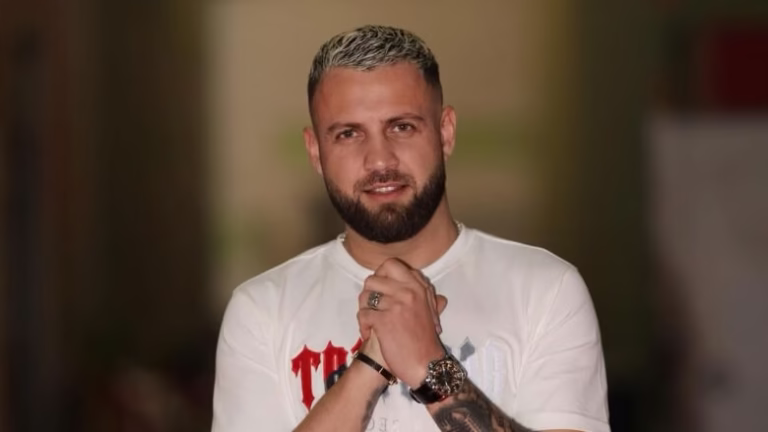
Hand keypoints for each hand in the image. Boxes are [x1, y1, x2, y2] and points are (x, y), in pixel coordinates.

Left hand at [357, 258, 447, 387]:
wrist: (425, 364)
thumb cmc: (427, 340)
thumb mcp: (432, 314)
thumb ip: (430, 299)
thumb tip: (436, 295)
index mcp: (418, 286)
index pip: (391, 265)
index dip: (380, 275)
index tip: (381, 290)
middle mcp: (407, 291)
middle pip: (372, 279)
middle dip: (367, 293)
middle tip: (372, 307)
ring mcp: (395, 305)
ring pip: (364, 297)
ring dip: (363, 311)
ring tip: (369, 322)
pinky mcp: (384, 320)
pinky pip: (363, 315)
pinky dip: (363, 327)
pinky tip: (369, 334)